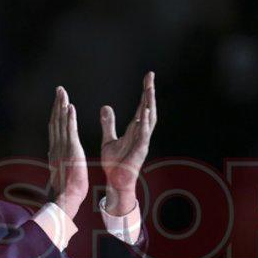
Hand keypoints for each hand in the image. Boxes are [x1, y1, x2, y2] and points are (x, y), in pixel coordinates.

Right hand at [46, 86, 87, 217]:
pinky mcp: (72, 150)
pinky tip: (70, 107)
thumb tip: (52, 154)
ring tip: (63, 93)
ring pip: (61, 123)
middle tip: (59, 90)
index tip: (57, 102)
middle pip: (55, 121)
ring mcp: (63, 147)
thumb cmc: (65, 188)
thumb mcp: (59, 170)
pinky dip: (69, 118)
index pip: (55, 128)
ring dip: (62, 106)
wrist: (66, 197)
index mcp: (55, 150)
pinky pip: (70, 131)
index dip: (56, 113)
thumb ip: (56, 160)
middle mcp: (57, 146)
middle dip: (57, 104)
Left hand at [100, 72, 157, 215]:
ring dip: (149, 104)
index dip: (145, 92)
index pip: (141, 106)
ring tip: (149, 89)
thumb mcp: (109, 139)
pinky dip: (144, 123)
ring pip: (149, 119)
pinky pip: (143, 134)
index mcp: (135, 129)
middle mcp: (141, 133)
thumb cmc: (115, 163)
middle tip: (150, 76)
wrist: (116, 182)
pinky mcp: (140, 150)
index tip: (148, 77)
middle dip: (149, 92)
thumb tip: (106, 107)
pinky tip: (143, 112)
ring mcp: (142, 141)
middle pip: (148, 108)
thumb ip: (108, 124)